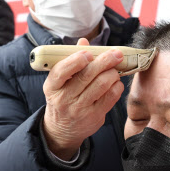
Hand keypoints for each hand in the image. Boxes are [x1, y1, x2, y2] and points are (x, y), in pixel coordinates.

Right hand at [42, 38, 124, 159]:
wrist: (62, 129)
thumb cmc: (63, 98)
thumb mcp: (60, 82)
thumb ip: (72, 61)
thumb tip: (84, 41)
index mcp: (52, 87)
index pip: (61, 72)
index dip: (75, 61)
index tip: (88, 53)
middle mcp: (64, 99)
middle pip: (86, 76)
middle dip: (104, 61)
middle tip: (116, 53)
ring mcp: (79, 109)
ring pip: (101, 85)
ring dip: (112, 73)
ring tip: (115, 69)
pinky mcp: (94, 117)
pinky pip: (110, 97)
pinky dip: (117, 86)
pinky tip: (116, 82)